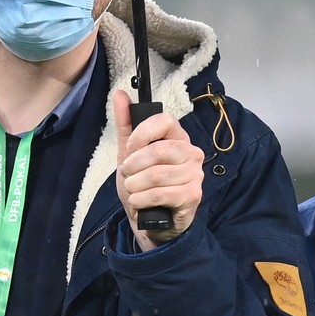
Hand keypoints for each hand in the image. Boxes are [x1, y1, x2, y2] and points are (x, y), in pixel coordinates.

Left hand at [112, 89, 204, 250]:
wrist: (150, 222)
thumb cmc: (143, 185)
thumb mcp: (129, 154)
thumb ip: (125, 124)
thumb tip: (119, 94)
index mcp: (177, 138)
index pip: (165, 120)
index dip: (141, 134)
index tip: (129, 150)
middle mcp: (191, 153)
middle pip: (159, 150)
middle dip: (134, 166)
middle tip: (128, 175)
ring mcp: (195, 175)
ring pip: (156, 175)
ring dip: (135, 186)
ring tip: (133, 191)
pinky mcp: (193, 196)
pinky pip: (160, 194)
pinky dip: (141, 200)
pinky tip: (140, 203)